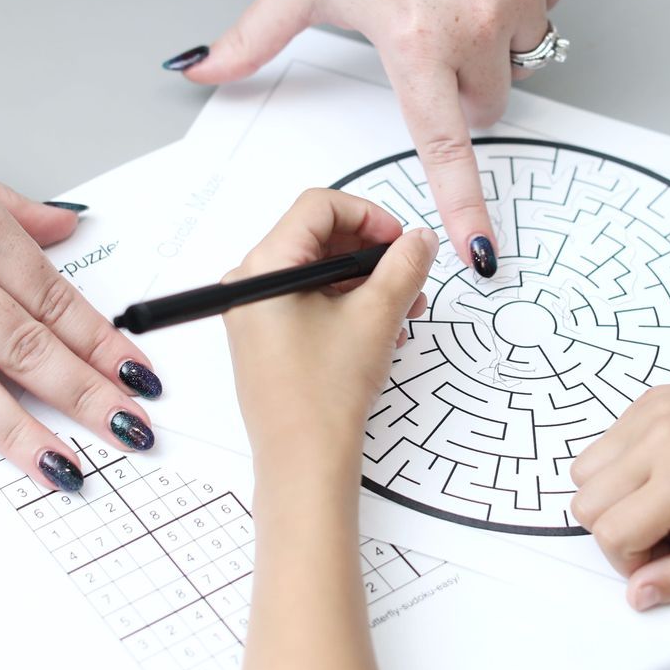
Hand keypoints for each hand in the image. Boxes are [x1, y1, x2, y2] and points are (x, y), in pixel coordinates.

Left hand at [180, 0, 569, 272]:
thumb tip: (194, 71)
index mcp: (413, 37)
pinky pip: (543, 6)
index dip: (465, 202)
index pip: (444, 142)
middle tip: (420, 33)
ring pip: (517, 55)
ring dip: (490, 39)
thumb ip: (251, 41)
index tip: (484, 249)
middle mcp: (476, 19)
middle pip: (483, 103)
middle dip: (456, 85)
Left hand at [222, 190, 435, 484]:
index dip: (368, 215)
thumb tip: (419, 239)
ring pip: (318, 272)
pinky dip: (347, 304)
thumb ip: (404, 266)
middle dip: (370, 252)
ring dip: (365, 282)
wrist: (304, 463)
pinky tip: (382, 328)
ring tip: (405, 308)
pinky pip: (309, 300)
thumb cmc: (324, 395)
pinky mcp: (267, 338)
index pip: (318, 206)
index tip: (400, 241)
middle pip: (318, 237)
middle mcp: (249, 283)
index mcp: (264, 267)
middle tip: (410, 274)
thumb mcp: (376, 317)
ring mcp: (255, 312)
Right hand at [569, 373, 669, 610]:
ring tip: (666, 503)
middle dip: (618, 532)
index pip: (611, 533)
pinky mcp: (651, 399)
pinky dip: (623, 469)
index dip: (632, 561)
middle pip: (586, 503)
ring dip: (614, 499)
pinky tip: (668, 474)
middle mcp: (661, 436)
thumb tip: (638, 595)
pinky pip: (605, 444)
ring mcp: (652, 411)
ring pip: (584, 472)